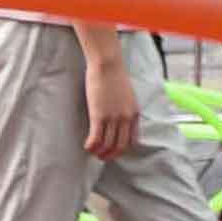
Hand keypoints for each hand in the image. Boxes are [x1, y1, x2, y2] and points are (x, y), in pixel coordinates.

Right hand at [82, 43, 142, 160]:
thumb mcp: (128, 95)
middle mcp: (126, 118)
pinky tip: (86, 146)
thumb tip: (120, 118)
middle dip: (111, 155)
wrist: (108, 63)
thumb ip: (126, 108)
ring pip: (107, 145)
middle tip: (102, 157)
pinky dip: (91, 146)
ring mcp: (113, 118)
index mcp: (135, 113)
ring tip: (93, 153)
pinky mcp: (99, 115)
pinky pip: (96, 138)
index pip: (132, 140)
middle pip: (120, 146)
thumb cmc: (115, 75)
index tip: (114, 150)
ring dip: (99, 152)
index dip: (123, 149)